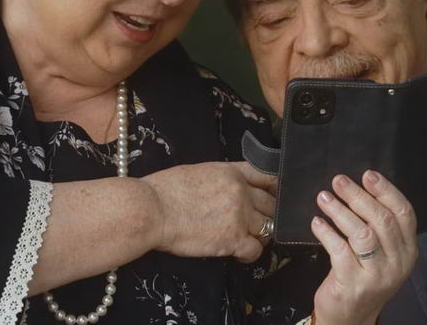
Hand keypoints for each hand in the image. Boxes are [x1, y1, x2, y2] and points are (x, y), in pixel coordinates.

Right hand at [141, 161, 275, 262]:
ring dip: (259, 235)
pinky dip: (250, 254)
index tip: (275, 197)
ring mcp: (240, 215)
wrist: (151, 209)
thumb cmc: (164, 191)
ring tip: (245, 240)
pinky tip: (240, 254)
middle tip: (256, 224)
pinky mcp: (234, 239)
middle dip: (266, 215)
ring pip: (268, 228)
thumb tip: (226, 190)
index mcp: (232, 172)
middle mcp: (241, 191)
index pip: (268, 176)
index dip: (275, 188)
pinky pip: (256, 249)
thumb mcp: (198, 172)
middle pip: (271, 205)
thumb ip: (221, 179)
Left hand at [312, 171, 417, 324]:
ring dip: (340, 210)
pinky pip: (339, 250)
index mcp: (408, 250)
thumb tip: (360, 187)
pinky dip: (326, 232)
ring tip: (324, 197)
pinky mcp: (353, 284)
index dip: (386, 190)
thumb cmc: (364, 277)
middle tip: (339, 181)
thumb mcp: (382, 253)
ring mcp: (377, 275)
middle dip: (358, 195)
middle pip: (381, 219)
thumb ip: (379, 226)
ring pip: (361, 233)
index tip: (368, 174)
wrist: (351, 317)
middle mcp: (397, 262)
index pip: (404, 213)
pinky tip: (317, 222)